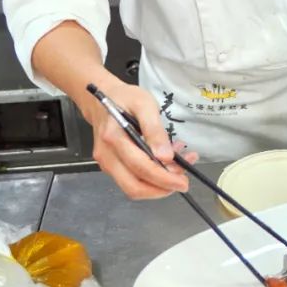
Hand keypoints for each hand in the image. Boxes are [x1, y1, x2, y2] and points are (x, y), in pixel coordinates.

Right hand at [84, 82, 198, 199]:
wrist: (103, 98)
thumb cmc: (125, 98)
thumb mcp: (144, 105)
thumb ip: (155, 130)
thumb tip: (166, 156)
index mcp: (114, 139)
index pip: (140, 168)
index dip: (163, 179)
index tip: (183, 181)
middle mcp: (107, 156)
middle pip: (134, 187)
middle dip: (162, 188)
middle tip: (183, 179)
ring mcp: (106, 163)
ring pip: (133, 188)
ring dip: (158, 184)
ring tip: (179, 166)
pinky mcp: (111, 166)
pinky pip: (131, 180)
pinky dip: (151, 178)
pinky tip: (167, 163)